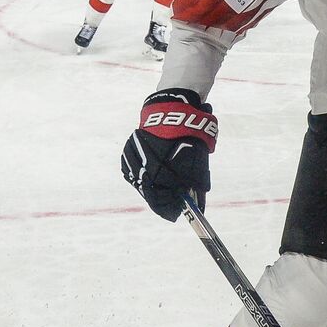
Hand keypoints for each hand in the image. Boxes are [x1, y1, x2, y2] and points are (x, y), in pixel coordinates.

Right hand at [121, 88, 217, 221]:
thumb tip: (200, 207)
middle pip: (150, 194)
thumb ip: (197, 187)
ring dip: (152, 188)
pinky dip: (143, 176)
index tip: (176, 215)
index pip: (161, 201)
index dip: (169, 210)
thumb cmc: (189, 138)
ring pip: (140, 183)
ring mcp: (132, 160)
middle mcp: (142, 168)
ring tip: (164, 190)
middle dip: (162, 201)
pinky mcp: (127, 153)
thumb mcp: (199, 164)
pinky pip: (133, 171)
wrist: (172, 111)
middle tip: (171, 206)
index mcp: (159, 173)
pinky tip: (153, 176)